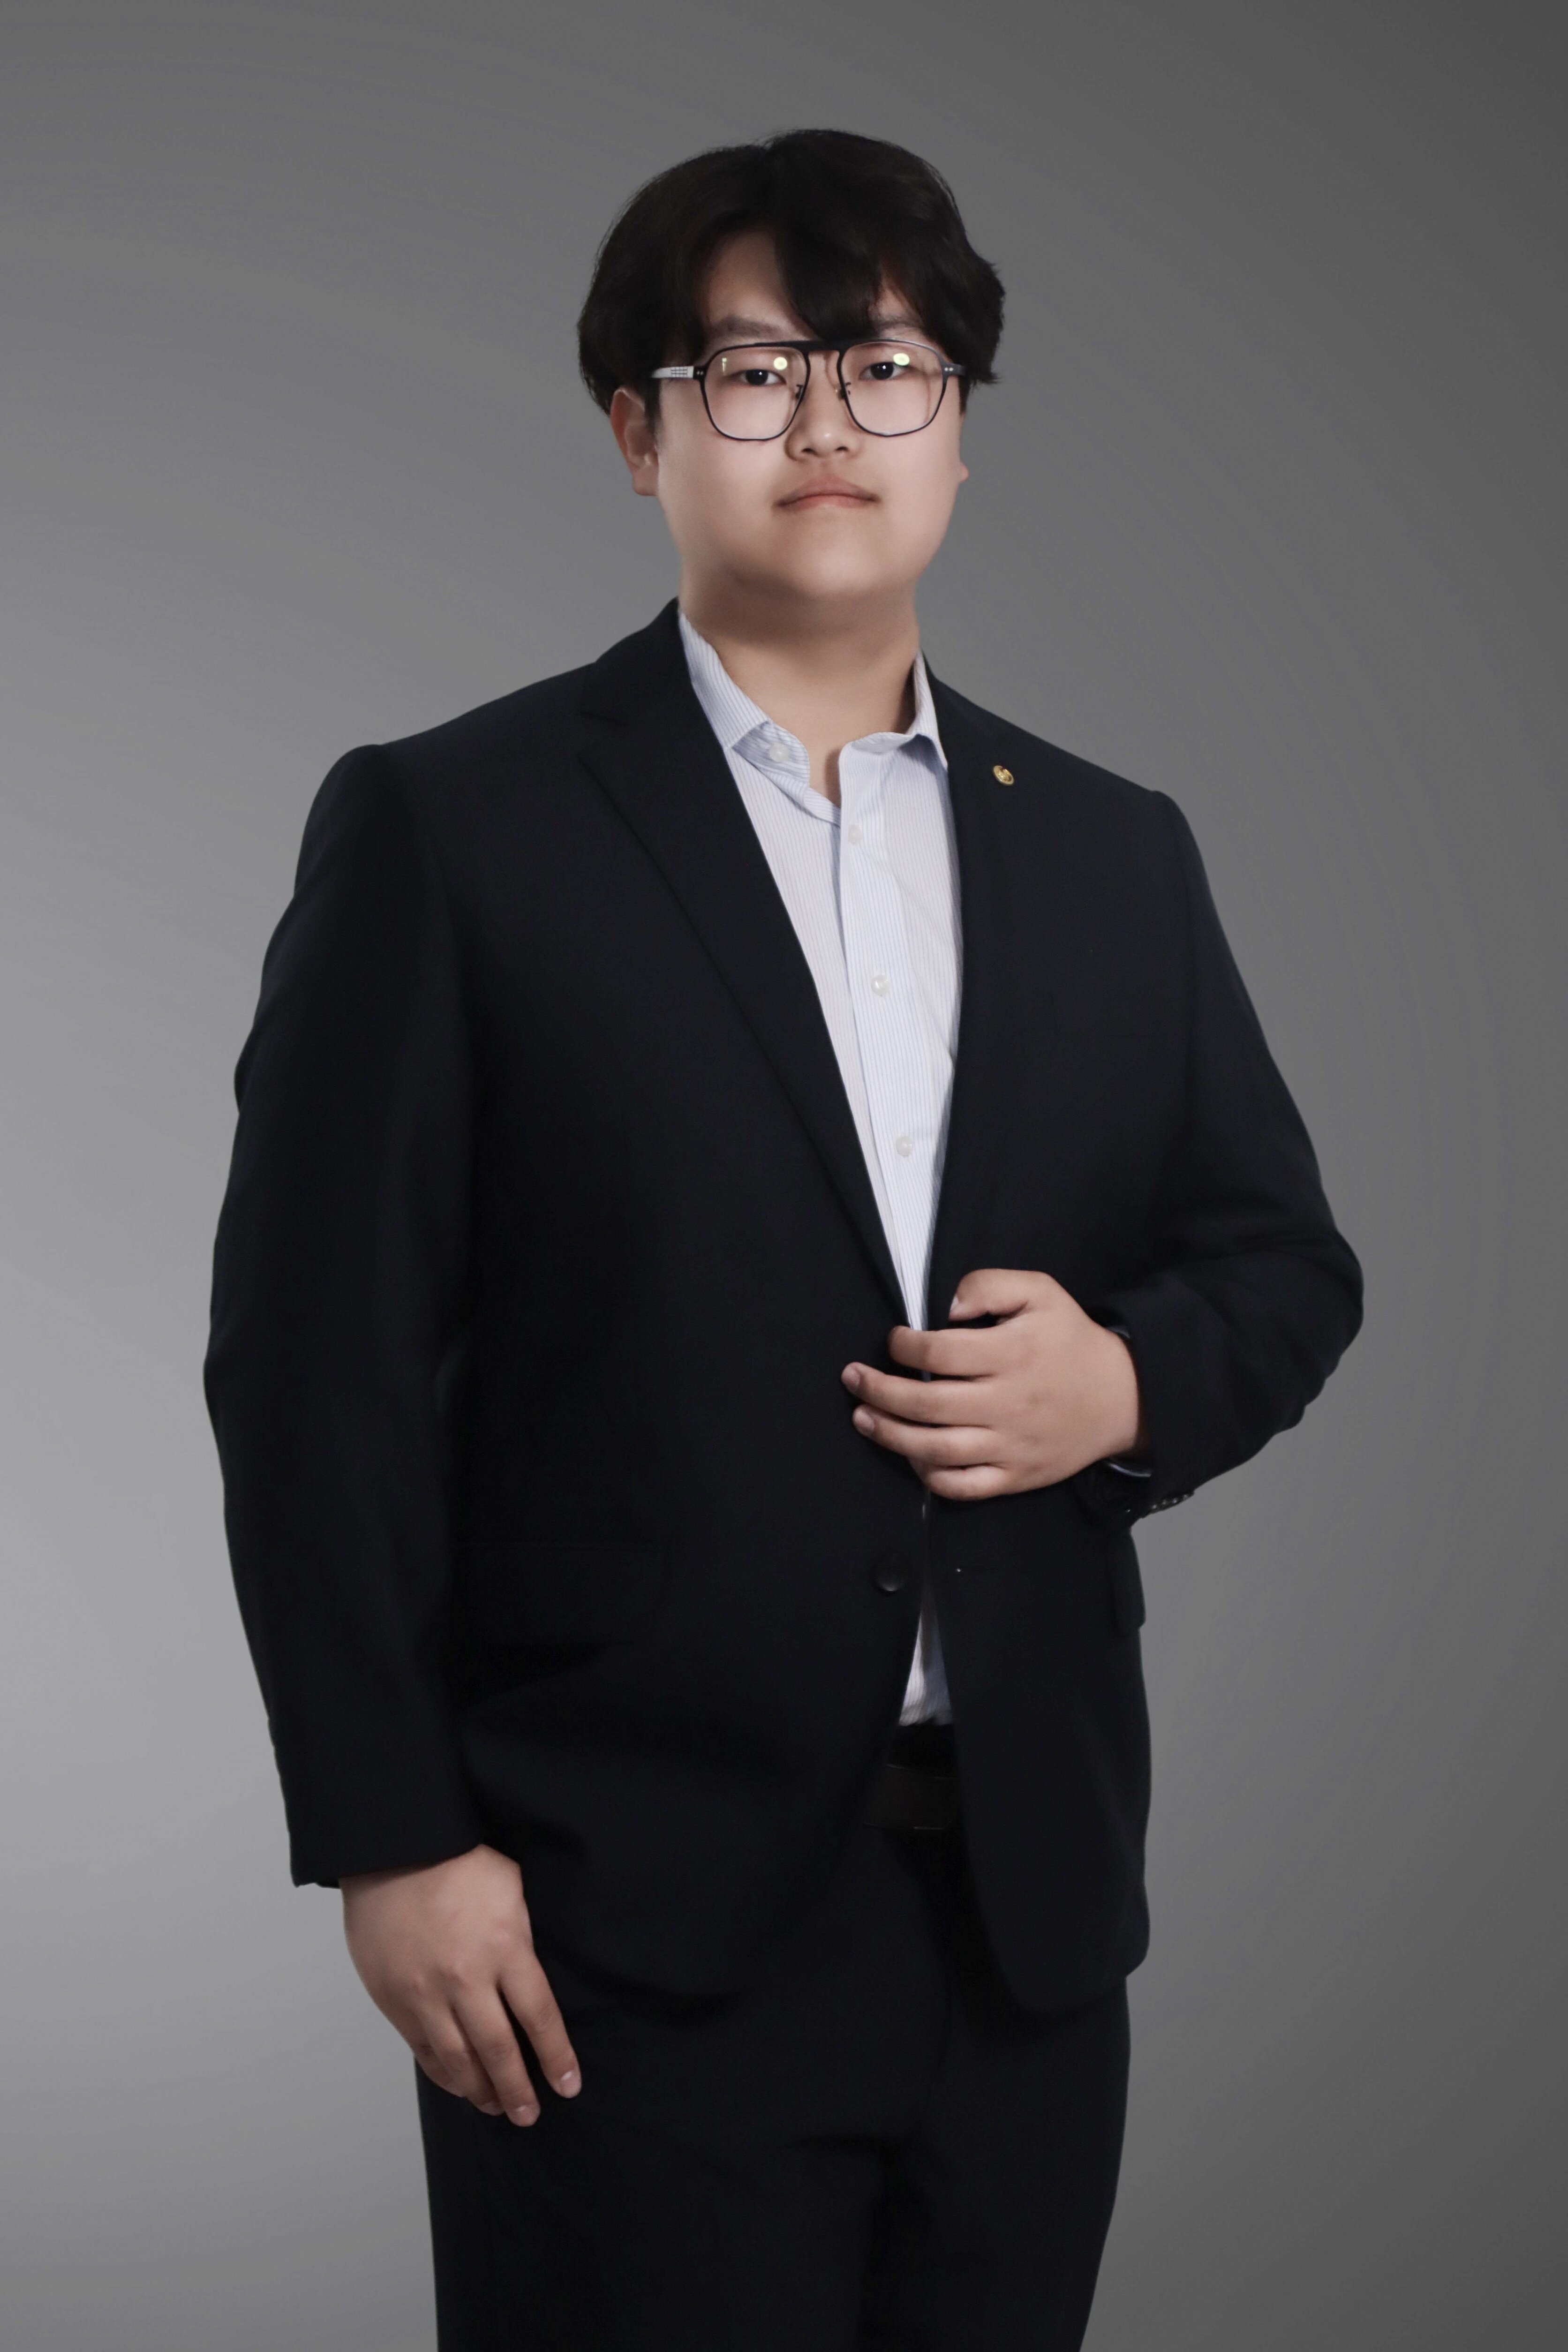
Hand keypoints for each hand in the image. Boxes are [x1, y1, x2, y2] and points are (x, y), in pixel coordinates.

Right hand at [341, 1843, 581, 2124]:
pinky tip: (460, 2086)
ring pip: (459, 2060)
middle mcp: (466, 1978)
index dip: (556, 2057)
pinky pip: (424, 2050)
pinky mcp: (395, 1999)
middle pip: (499, 2050)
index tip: (569, 2085)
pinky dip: (444, 2074)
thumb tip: (540, 1972)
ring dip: (481, 2091)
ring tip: (498, 2109)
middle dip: (519, 2090)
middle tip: (530, 2116)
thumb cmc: (459, 1861)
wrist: (393, 1850)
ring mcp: (426, 1993)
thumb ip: (525, 1936)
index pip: (539, 2018)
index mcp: (504, 1948)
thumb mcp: (512, 1887)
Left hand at [841, 1267, 1144, 1499]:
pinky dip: (928, 1476)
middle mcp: (1008, 1402)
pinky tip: (909, 1457)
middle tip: (853, 1379)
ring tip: (862, 1418)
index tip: (894, 1339)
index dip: (904, 1345)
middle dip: (878, 1390)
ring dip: (889, 1434)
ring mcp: (1010, 1445)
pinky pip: (962, 1486)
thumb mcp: (1042, 1292)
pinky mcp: (1016, 1477)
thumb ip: (990, 1285)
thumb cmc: (1071, 1341)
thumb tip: (945, 1305)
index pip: (939, 1352)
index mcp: (1011, 1354)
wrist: (1123, 1397)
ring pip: (935, 1449)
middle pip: (926, 1403)